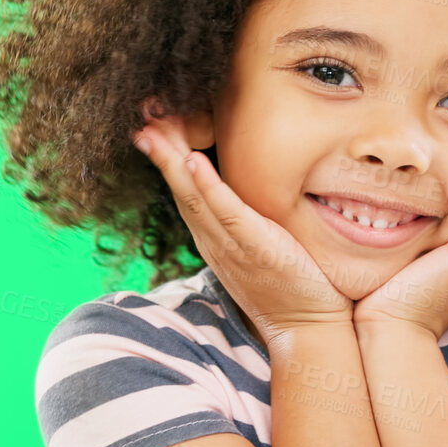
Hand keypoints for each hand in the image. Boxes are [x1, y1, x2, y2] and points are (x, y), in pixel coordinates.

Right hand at [133, 107, 354, 345]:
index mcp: (213, 238)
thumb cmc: (290, 285)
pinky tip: (192, 163)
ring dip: (172, 164)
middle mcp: (214, 240)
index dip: (167, 160)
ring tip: (153, 133)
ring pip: (194, 198)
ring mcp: (231, 245)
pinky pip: (227, 213)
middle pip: (180, 190)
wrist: (307, 327)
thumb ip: (245, 221)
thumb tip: (246, 191)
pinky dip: (208, 187)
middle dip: (159, 154)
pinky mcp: (255, 247)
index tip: (152, 127)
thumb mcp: (259, 247)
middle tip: (140, 119)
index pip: (185, 192)